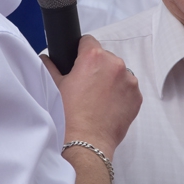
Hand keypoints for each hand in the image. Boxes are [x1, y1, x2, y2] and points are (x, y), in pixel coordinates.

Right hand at [42, 35, 140, 158]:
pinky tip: (108, 106)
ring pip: (118, 73)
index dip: (81, 51)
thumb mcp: (55, 85)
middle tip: (86, 86)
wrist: (86, 141)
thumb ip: (50, 65)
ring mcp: (129, 81)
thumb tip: (47, 58)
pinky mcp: (137, 96)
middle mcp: (115, 64)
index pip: (88, 41)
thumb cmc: (69, 115)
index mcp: (93, 57)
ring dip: (110, 80)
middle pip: (105, 57)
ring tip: (98, 98)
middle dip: (96, 68)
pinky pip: (128, 88)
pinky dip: (120, 94)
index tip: (78, 62)